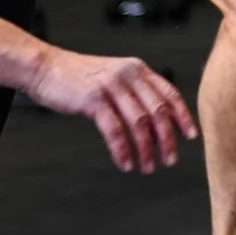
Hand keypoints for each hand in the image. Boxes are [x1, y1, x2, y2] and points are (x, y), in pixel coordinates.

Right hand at [26, 46, 198, 172]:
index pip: (169, 93)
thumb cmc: (79, 77)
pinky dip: (122, 149)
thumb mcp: (114, 76)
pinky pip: (114, 130)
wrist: (44, 67)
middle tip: (170, 159)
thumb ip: (135, 90)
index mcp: (138, 69)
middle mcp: (129, 75)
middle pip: (158, 111)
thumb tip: (157, 117)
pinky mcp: (93, 99)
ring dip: (146, 149)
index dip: (183, 116)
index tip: (191, 136)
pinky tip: (125, 163)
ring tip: (147, 167)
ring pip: (139, 123)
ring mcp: (111, 86)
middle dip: (167, 139)